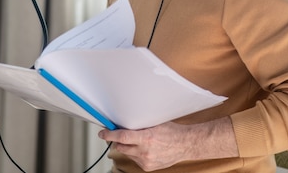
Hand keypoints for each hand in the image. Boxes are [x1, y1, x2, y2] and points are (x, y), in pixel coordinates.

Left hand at [98, 118, 237, 171]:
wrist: (185, 144)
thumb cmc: (172, 131)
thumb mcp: (155, 123)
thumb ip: (139, 124)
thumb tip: (124, 121)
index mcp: (147, 138)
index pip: (123, 137)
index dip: (110, 134)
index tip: (103, 132)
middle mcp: (145, 151)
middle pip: (121, 146)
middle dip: (118, 140)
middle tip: (119, 134)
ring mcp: (146, 161)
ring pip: (127, 153)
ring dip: (128, 147)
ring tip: (139, 141)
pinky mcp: (148, 167)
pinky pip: (135, 159)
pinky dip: (135, 154)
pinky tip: (144, 148)